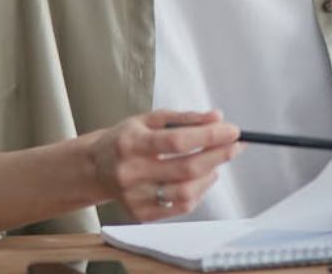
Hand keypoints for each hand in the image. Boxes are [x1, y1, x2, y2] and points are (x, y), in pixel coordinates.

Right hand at [84, 108, 240, 220]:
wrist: (95, 167)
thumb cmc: (127, 139)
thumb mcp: (150, 119)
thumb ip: (186, 118)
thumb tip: (218, 118)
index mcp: (131, 143)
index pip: (177, 141)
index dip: (210, 136)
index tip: (233, 131)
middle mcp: (130, 172)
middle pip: (186, 168)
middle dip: (219, 155)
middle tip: (236, 145)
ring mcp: (134, 197)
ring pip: (186, 192)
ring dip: (211, 175)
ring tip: (216, 162)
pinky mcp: (139, 214)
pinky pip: (180, 207)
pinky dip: (199, 192)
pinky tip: (202, 178)